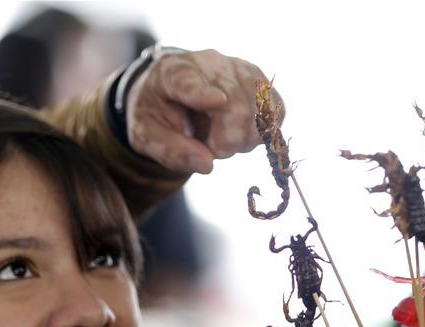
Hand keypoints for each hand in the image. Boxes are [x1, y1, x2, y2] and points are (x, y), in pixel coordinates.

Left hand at [126, 49, 282, 173]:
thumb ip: (171, 151)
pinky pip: (276, 113)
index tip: (216, 100)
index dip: (202, 93)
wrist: (174, 93)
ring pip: (260, 116)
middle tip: (209, 146)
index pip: (187, 82)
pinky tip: (242, 131)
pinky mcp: (262, 82)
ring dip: (243, 140)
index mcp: (171, 73)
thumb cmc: (159, 115)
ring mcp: (241, 68)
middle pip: (237, 110)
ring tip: (222, 134)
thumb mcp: (148, 136)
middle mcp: (210, 63)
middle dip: (226, 144)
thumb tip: (207, 165)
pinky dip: (261, 133)